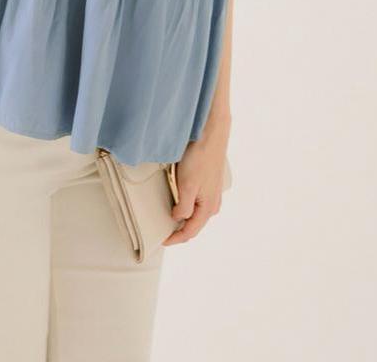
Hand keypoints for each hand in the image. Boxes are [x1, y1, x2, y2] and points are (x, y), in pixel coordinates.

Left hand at [161, 120, 230, 246]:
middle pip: (194, 224)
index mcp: (208, 208)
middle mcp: (213, 203)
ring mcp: (213, 193)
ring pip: (197, 212)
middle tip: (165, 230)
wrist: (211, 135)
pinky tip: (181, 197)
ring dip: (184, 216)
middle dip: (180, 229)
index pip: (190, 232)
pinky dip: (189, 204)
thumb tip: (178, 218)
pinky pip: (198, 200)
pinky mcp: (210, 182)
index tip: (163, 240)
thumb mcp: (187, 186)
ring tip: (171, 214)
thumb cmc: (200, 159)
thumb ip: (183, 207)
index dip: (175, 238)